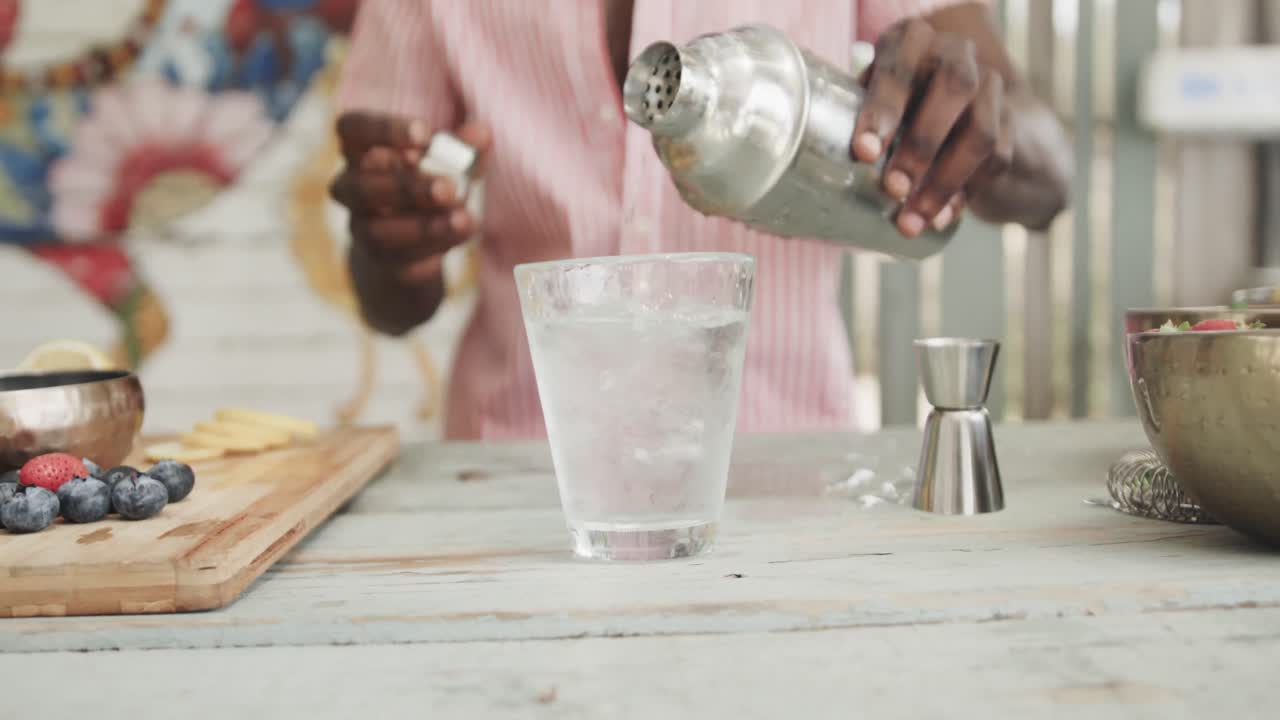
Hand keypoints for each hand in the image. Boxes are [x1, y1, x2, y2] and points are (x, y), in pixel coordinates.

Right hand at [329, 112, 491, 282]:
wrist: (420, 243)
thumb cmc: (431, 184)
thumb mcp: (451, 162)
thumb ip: (464, 148)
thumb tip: (482, 132)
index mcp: (360, 149)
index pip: (352, 129)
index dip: (383, 130)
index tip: (424, 134)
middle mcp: (351, 189)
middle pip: (361, 187)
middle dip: (407, 187)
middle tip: (449, 187)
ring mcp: (362, 229)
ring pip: (377, 231)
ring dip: (423, 226)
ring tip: (462, 219)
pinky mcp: (383, 263)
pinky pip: (400, 261)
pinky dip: (433, 249)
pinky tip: (460, 236)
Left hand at [851, 18, 1012, 237]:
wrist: (960, 111)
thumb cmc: (893, 108)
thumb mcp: (866, 102)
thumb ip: (837, 128)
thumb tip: (775, 203)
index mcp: (912, 42)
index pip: (900, 65)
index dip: (882, 108)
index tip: (863, 152)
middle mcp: (957, 54)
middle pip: (954, 87)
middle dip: (921, 143)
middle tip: (892, 189)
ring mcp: (991, 86)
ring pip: (981, 131)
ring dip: (945, 180)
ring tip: (911, 219)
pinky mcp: (1012, 124)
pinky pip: (997, 160)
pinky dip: (967, 193)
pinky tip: (941, 219)